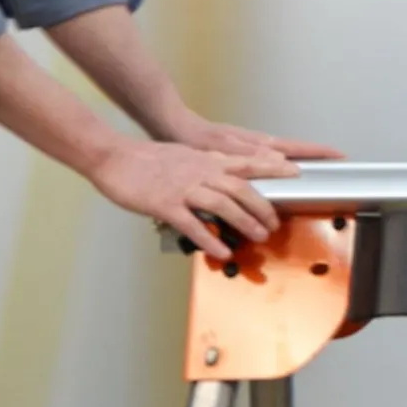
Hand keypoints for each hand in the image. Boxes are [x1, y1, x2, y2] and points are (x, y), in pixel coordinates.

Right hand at [85, 138, 295, 260]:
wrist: (112, 156)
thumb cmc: (145, 159)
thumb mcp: (183, 156)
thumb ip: (206, 166)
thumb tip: (224, 177)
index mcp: (205, 160)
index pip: (247, 163)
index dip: (273, 169)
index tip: (295, 173)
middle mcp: (200, 172)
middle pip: (242, 188)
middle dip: (263, 207)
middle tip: (275, 224)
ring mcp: (183, 188)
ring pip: (223, 204)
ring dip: (245, 222)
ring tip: (260, 237)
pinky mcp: (166, 204)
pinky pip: (193, 224)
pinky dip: (210, 238)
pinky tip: (223, 251)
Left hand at [165, 114, 343, 163]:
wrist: (171, 123)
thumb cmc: (193, 137)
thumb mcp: (221, 149)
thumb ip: (250, 155)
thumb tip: (282, 160)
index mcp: (255, 144)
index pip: (295, 148)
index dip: (318, 153)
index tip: (339, 156)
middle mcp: (255, 143)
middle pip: (294, 147)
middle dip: (316, 153)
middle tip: (338, 159)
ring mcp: (248, 143)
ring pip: (282, 150)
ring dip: (300, 156)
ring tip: (317, 163)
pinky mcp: (237, 146)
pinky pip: (266, 153)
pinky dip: (279, 158)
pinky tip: (278, 165)